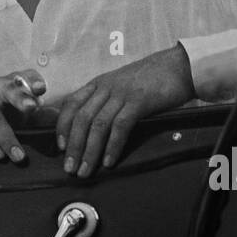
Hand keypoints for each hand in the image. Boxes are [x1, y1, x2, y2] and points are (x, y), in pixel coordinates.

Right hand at [0, 69, 47, 162]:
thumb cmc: (9, 109)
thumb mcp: (27, 108)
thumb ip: (44, 115)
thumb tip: (62, 126)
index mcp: (12, 84)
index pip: (26, 77)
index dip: (33, 81)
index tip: (41, 88)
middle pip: (7, 93)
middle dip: (19, 101)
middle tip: (32, 108)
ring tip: (4, 155)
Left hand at [55, 45, 193, 177]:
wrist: (176, 66)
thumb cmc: (149, 79)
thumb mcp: (119, 85)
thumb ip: (105, 100)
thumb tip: (91, 127)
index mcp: (98, 84)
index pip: (71, 104)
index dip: (62, 126)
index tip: (60, 147)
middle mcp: (105, 88)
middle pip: (81, 118)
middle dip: (74, 146)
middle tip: (70, 168)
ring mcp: (121, 94)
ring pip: (98, 125)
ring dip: (90, 151)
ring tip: (85, 171)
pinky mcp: (138, 101)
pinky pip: (120, 126)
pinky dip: (113, 145)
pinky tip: (109, 162)